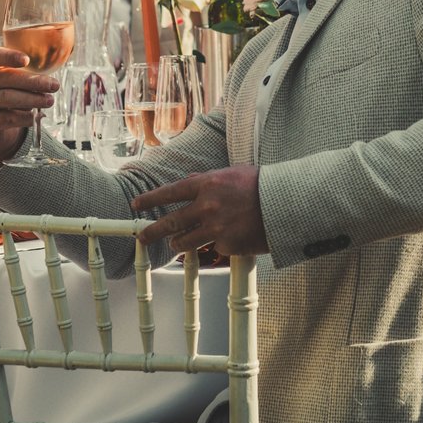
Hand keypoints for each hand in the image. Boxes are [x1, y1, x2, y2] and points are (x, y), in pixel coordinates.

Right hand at [0, 45, 59, 164]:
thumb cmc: (9, 94)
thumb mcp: (14, 81)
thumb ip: (28, 75)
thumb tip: (53, 81)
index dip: (9, 56)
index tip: (26, 60)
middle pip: (7, 79)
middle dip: (33, 82)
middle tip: (54, 85)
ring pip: (7, 98)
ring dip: (32, 99)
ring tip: (50, 101)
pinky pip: (8, 118)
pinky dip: (26, 117)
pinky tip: (38, 116)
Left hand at [134, 165, 267, 256]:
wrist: (286, 205)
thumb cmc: (261, 186)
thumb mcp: (231, 174)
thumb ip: (206, 180)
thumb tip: (187, 183)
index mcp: (207, 184)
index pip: (170, 192)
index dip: (150, 199)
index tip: (137, 204)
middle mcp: (207, 207)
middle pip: (171, 222)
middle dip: (152, 230)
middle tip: (142, 236)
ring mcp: (215, 228)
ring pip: (185, 242)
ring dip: (178, 244)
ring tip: (176, 245)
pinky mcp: (226, 246)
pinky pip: (212, 249)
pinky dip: (215, 246)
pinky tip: (226, 239)